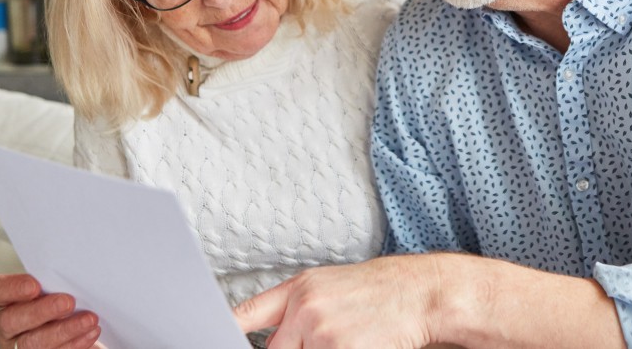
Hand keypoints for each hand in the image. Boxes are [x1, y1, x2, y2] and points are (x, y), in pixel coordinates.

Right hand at [0, 273, 100, 348]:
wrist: (75, 327)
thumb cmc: (63, 302)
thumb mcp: (55, 289)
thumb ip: (55, 282)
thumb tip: (74, 271)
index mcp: (4, 302)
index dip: (11, 288)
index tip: (34, 285)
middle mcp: (6, 327)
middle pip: (11, 320)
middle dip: (41, 311)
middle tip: (68, 302)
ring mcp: (17, 347)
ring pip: (32, 342)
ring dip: (64, 330)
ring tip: (89, 320)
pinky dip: (74, 344)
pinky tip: (90, 333)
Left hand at [234, 255, 442, 347]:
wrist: (422, 292)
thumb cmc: (381, 291)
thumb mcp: (331, 287)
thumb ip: (297, 311)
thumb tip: (271, 340)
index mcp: (300, 288)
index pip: (245, 315)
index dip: (226, 332)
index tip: (210, 337)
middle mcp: (305, 308)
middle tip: (327, 339)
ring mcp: (322, 333)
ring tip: (348, 340)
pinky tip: (360, 344)